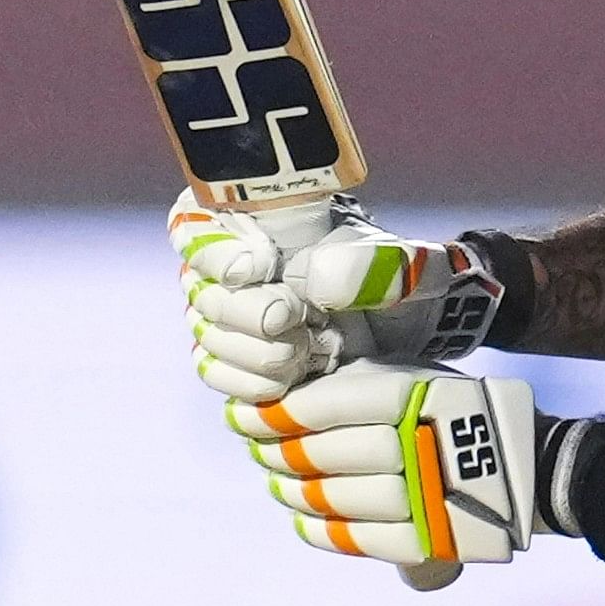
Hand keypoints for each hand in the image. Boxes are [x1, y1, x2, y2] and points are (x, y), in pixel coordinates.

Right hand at [173, 192, 504, 403]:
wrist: (411, 327)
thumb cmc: (398, 277)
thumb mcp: (400, 262)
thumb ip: (366, 265)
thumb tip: (313, 282)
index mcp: (255, 223)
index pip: (193, 227)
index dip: (216, 252)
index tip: (260, 268)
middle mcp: (231, 269)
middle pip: (203, 292)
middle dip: (250, 314)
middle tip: (295, 320)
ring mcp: (230, 318)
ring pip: (208, 337)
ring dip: (258, 351)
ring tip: (312, 349)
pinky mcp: (239, 362)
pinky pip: (218, 375)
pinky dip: (253, 381)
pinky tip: (293, 377)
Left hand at [230, 364, 548, 585]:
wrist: (528, 464)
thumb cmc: (459, 411)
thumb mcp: (418, 377)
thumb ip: (360, 386)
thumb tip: (282, 402)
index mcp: (412, 395)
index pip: (320, 406)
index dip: (274, 414)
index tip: (243, 415)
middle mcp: (415, 443)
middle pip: (319, 454)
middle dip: (277, 452)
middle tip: (255, 448)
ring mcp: (420, 495)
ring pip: (331, 497)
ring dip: (293, 492)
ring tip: (277, 483)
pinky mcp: (424, 538)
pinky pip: (357, 539)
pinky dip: (322, 532)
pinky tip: (302, 520)